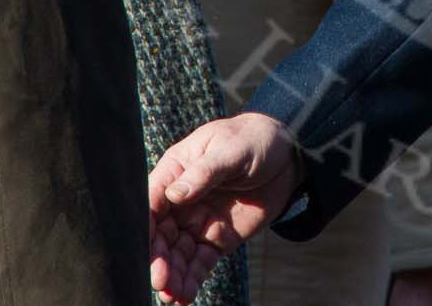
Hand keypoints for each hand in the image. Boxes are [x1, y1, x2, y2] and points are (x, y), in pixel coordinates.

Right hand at [149, 113, 302, 303]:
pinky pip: (199, 263)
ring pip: (176, 254)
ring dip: (172, 276)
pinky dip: (191, 280)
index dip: (144, 225)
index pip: (152, 200)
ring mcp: (196, 221)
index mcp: (176, 171)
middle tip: (160, 281)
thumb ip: (205, 172)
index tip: (145, 247)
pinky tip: (184, 297)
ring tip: (171, 297)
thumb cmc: (254, 141)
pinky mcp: (215, 239)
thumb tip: (176, 194)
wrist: (286, 156)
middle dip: (157, 258)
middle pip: (160, 234)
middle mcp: (180, 201)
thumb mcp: (233, 149)